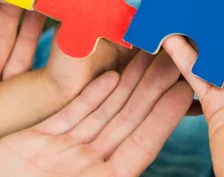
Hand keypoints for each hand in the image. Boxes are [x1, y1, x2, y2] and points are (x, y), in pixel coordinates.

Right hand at [0, 50, 192, 176]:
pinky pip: (69, 113)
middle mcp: (85, 167)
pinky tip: (107, 76)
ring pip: (102, 112)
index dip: (164, 116)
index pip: (142, 144)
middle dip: (150, 90)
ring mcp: (62, 152)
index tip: (186, 90)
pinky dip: (89, 95)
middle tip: (173, 59)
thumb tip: (130, 172)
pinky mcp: (37, 140)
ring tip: (147, 58)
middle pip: (126, 121)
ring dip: (125, 85)